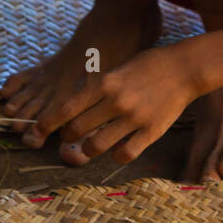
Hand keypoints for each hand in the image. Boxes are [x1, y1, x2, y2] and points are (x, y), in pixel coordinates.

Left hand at [24, 42, 200, 164]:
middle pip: (76, 129)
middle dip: (67, 137)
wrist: (184, 68)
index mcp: (105, 83)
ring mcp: (134, 118)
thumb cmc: (148, 65)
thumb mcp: (117, 69)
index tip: (38, 131)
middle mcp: (116, 101)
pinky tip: (118, 150)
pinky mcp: (151, 131)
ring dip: (88, 150)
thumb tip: (73, 108)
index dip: (47, 123)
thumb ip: (98, 89)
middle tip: (70, 137)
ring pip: (96, 146)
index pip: (65, 108)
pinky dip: (116, 156)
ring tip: (91, 146)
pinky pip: (124, 154)